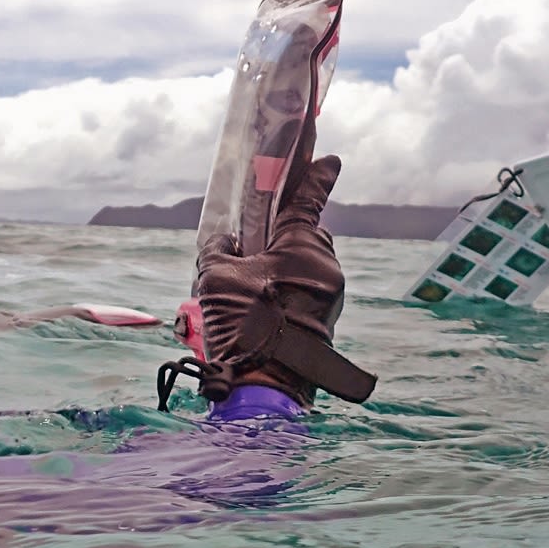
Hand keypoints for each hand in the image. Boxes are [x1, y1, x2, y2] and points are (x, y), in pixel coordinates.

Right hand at [193, 155, 350, 403]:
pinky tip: (263, 309)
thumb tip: (227, 241)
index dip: (316, 176)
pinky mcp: (328, 321)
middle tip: (256, 246)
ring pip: (307, 266)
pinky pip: (309, 292)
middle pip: (306, 235)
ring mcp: (332, 296)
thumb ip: (219, 250)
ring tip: (252, 288)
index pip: (309, 199)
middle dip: (285, 235)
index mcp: (303, 245)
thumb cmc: (244, 327)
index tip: (329, 159)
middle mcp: (326, 266)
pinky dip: (289, 291)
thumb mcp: (216, 278)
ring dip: (283, 269)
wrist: (266, 388)